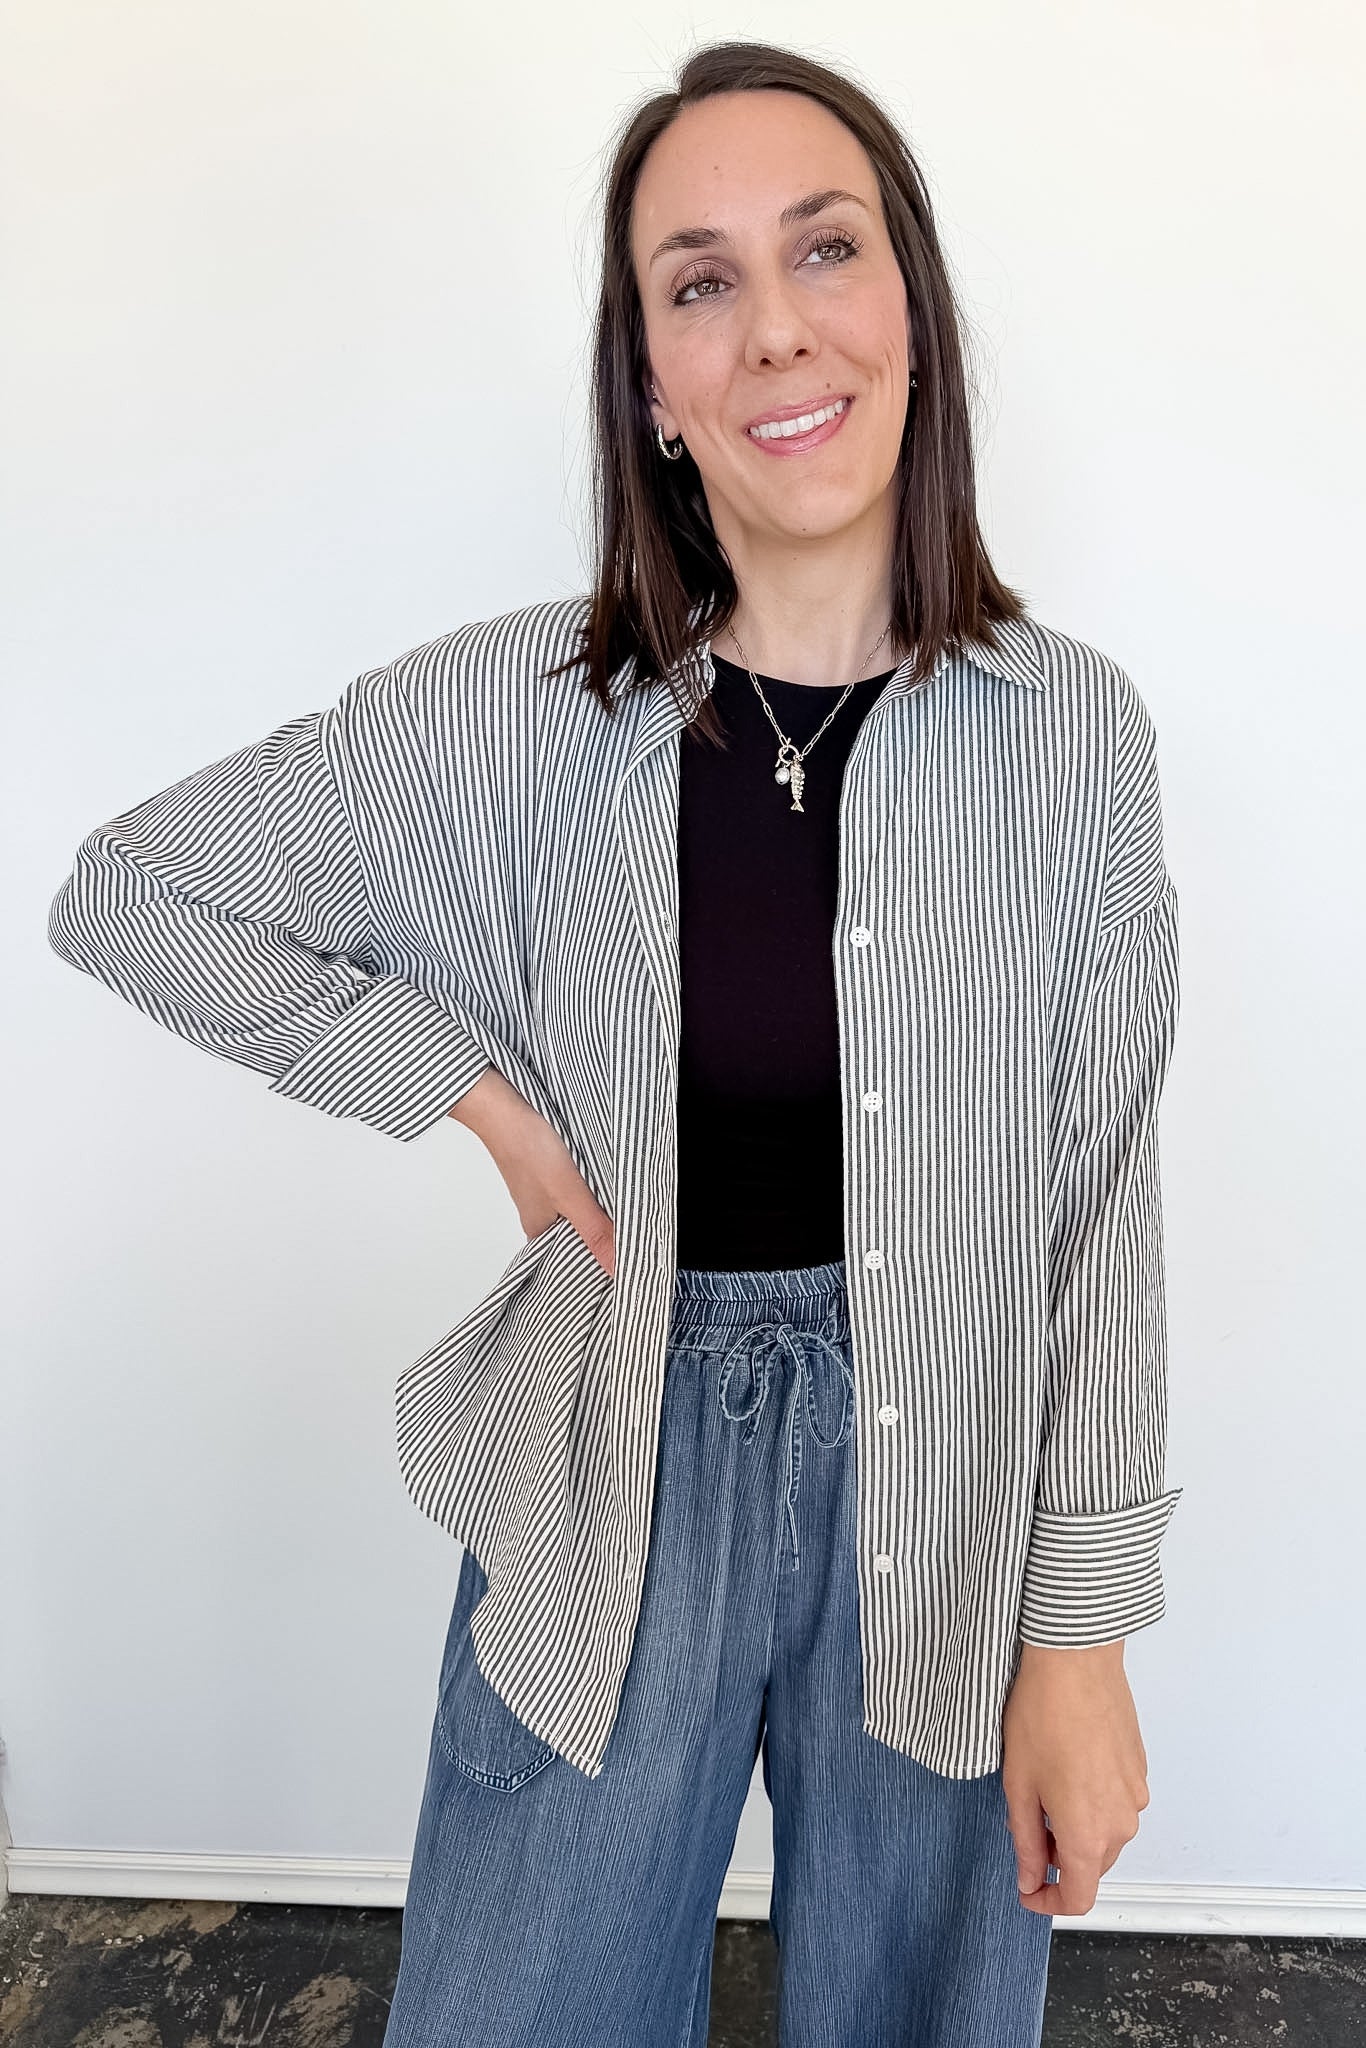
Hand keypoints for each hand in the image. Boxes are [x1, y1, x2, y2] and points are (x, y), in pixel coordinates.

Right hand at [447, 1068, 616, 1276]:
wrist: (504, 1104)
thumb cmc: (527, 1149)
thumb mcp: (569, 1196)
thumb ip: (595, 1230)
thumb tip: (618, 1268)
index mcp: (540, 1231)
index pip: (577, 1258)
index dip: (603, 1260)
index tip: (633, 1259)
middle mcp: (542, 1214)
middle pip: (583, 1232)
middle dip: (607, 1231)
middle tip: (638, 1229)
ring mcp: (547, 1190)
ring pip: (584, 1207)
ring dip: (603, 1205)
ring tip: (628, 1202)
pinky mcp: (553, 1168)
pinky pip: (580, 1185)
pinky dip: (594, 1184)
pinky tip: (609, 1178)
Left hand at [1001, 1641, 1149, 1916]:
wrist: (1076, 1660)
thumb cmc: (1043, 1714)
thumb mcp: (1018, 1785)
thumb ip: (1025, 1841)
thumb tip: (1030, 1877)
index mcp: (1088, 1835)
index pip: (1079, 1897)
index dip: (1049, 1902)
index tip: (1028, 1889)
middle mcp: (1122, 1822)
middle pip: (1093, 1866)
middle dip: (1059, 1859)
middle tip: (1026, 1827)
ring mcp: (1136, 1794)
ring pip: (1106, 1833)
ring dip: (1077, 1828)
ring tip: (1044, 1787)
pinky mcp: (1140, 1769)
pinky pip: (1117, 1802)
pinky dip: (1093, 1801)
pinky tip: (1068, 1768)